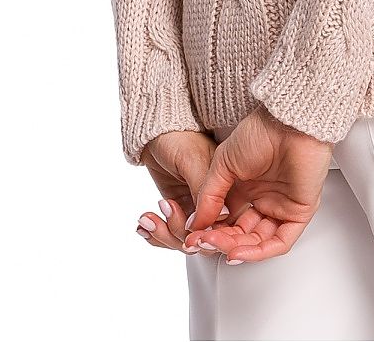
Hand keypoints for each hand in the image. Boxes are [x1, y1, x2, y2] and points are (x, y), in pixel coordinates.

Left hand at [134, 130, 229, 251]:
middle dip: (178, 232)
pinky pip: (171, 232)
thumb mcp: (191, 161)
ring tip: (147, 218)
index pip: (226, 226)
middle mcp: (216, 203)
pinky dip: (156, 232)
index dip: (208, 236)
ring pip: (185, 239)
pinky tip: (144, 225)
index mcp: (229, 189)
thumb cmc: (179, 138)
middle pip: (204, 238)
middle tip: (162, 218)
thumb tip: (223, 218)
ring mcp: (197, 209)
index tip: (187, 236)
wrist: (156, 133)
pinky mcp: (180, 211)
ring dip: (163, 233)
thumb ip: (203, 189)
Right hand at [183, 104, 333, 263]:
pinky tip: (237, 252)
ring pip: (258, 241)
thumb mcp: (223, 164)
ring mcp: (282, 207)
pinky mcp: (299, 213)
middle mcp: (264, 199)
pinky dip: (258, 252)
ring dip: (235, 248)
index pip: (227, 220)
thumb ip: (209, 195)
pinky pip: (279, 242)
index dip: (210, 230)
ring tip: (216, 245)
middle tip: (202, 242)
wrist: (288, 122)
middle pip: (241, 234)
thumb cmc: (261, 132)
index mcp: (247, 187)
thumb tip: (195, 224)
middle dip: (220, 241)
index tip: (193, 236)